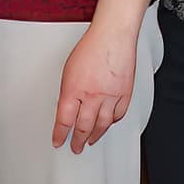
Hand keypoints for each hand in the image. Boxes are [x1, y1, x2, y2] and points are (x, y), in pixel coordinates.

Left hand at [53, 20, 136, 153]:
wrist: (112, 36)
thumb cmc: (90, 47)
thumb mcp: (69, 70)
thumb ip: (68, 91)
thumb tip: (67, 107)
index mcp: (74, 89)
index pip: (64, 120)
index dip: (60, 134)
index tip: (58, 141)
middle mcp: (92, 96)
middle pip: (84, 127)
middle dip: (78, 140)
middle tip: (75, 147)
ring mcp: (110, 97)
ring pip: (102, 125)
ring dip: (95, 135)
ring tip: (90, 141)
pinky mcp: (125, 94)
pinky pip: (118, 115)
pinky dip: (112, 122)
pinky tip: (108, 124)